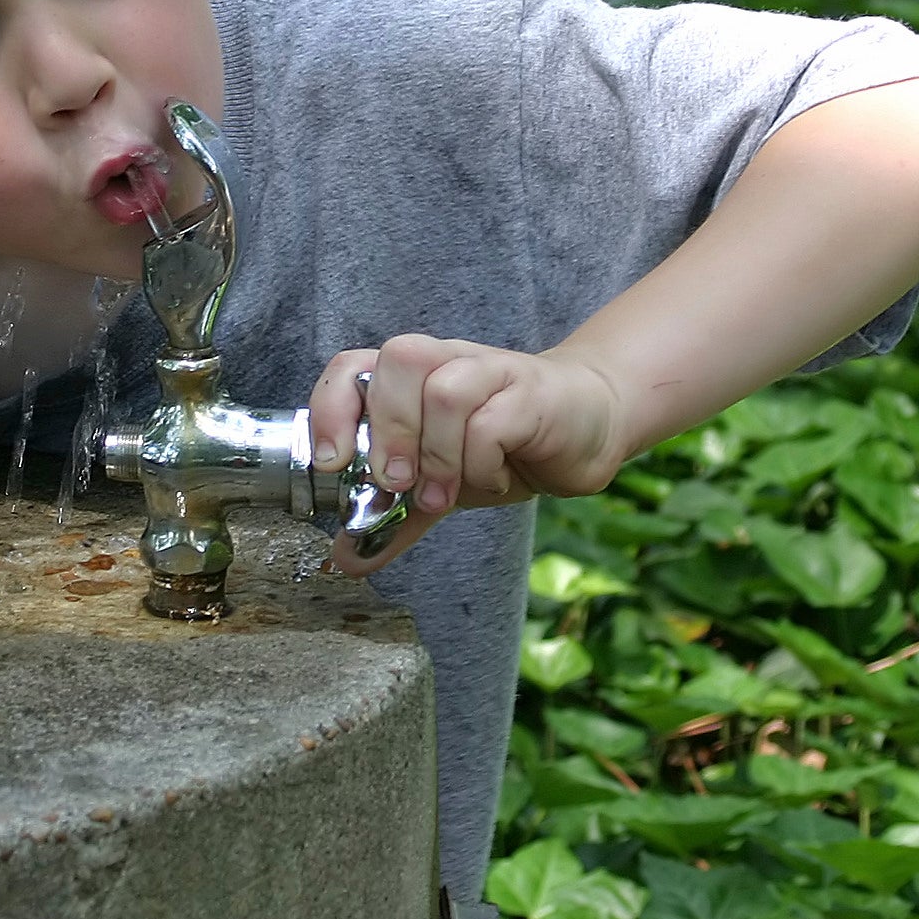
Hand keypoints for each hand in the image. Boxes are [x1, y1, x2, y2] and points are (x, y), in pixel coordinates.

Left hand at [305, 334, 628, 575]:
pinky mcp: (531, 393)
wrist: (588, 425)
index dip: (331, 408)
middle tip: (394, 485)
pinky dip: (481, 463)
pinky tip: (493, 479)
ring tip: (442, 496)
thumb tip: (346, 557)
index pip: (353, 367)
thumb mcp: (439, 484)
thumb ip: (394, 518)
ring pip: (445, 392)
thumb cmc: (504, 446)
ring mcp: (490, 369)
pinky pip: (492, 422)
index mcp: (410, 376)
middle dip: (389, 432)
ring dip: (436, 455)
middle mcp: (446, 360)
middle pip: (400, 361)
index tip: (331, 463)